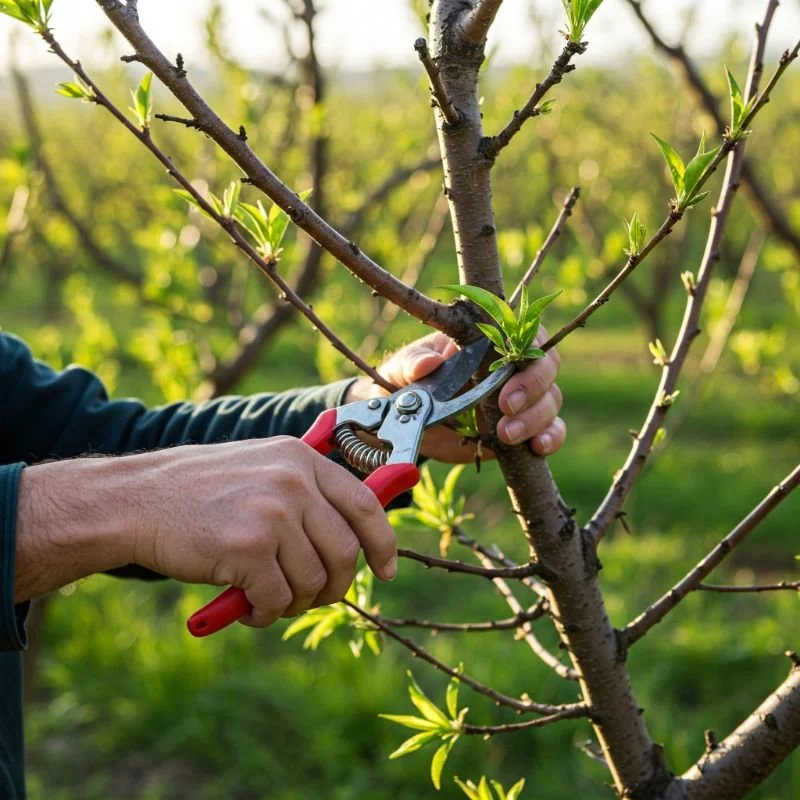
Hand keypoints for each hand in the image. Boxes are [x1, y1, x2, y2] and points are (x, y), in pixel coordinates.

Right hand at [15, 439, 396, 626]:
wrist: (135, 500)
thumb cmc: (197, 493)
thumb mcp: (259, 471)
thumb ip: (304, 495)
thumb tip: (351, 541)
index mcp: (301, 459)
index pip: (365, 505)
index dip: (382, 544)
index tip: (385, 571)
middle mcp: (294, 481)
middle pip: (345, 552)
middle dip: (335, 586)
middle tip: (311, 597)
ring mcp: (272, 512)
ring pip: (314, 581)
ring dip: (295, 603)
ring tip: (267, 599)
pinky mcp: (248, 548)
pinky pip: (279, 600)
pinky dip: (266, 614)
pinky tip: (246, 607)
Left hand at [346, 332, 564, 462]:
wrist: (404, 423)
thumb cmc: (407, 381)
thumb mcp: (403, 367)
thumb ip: (413, 363)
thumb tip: (428, 363)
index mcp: (489, 339)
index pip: (524, 332)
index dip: (526, 348)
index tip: (508, 370)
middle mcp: (512, 366)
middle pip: (546, 366)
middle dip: (533, 387)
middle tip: (507, 406)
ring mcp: (521, 399)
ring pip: (551, 400)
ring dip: (536, 418)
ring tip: (507, 434)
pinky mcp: (522, 429)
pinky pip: (551, 430)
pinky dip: (551, 437)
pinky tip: (538, 447)